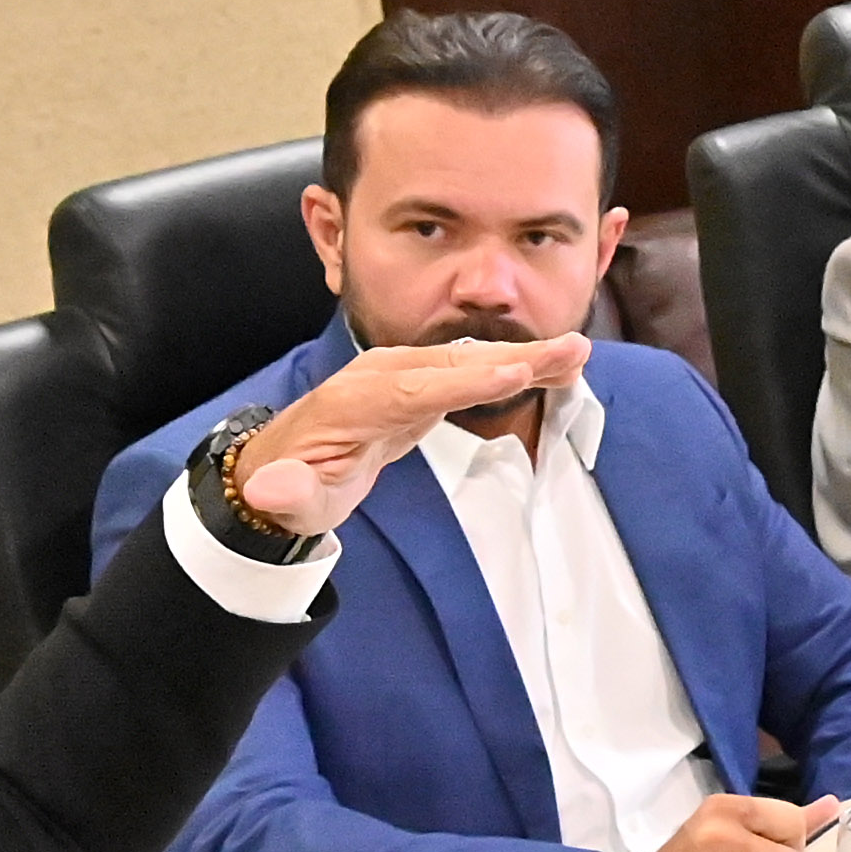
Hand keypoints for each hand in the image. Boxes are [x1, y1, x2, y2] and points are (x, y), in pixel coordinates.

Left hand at [224, 335, 590, 542]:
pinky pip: (472, 371)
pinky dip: (514, 367)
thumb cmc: (292, 488)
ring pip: (470, 361)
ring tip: (579, 352)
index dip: (464, 382)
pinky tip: (554, 367)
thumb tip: (271, 490)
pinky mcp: (421, 381)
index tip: (513, 374)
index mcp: (353, 403)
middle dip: (514, 357)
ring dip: (526, 357)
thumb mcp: (287, 502)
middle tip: (570, 348)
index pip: (416, 389)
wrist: (281, 463)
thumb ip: (286, 496)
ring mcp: (403, 373)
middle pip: (455, 364)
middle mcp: (380, 376)